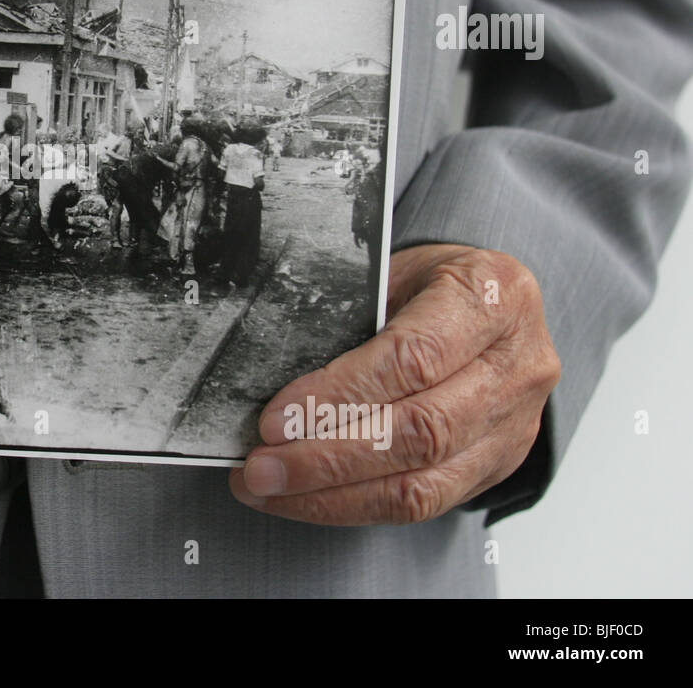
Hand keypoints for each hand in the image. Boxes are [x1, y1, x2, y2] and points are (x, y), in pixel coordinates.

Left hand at [230, 244, 559, 523]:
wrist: (492, 304)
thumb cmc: (433, 283)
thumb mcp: (394, 272)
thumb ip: (348, 320)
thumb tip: (272, 383)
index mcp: (490, 296)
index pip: (411, 359)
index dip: (338, 396)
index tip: (276, 418)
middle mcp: (516, 364)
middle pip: (419, 431)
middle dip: (327, 458)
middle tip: (262, 467)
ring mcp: (514, 422)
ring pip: (423, 482)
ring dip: (335, 495)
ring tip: (273, 489)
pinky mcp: (500, 463)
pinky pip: (428, 502)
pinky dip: (359, 506)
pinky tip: (312, 499)